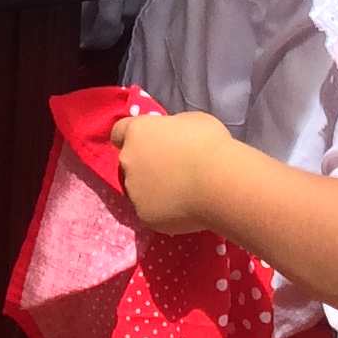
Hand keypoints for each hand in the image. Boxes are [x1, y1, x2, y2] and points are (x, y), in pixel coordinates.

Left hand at [107, 110, 236, 234]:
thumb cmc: (209, 144)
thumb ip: (171, 130)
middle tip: (172, 170)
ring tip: (182, 193)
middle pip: (130, 162)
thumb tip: (171, 139)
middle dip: (145, 165)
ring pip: (139, 189)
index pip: (119, 132)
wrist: (219, 183)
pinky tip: (185, 208)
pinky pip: (151, 211)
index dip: (132, 137)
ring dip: (153, 189)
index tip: (148, 143)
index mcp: (137, 132)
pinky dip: (164, 210)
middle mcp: (128, 160)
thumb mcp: (190, 122)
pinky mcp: (144, 215)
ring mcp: (134, 190)